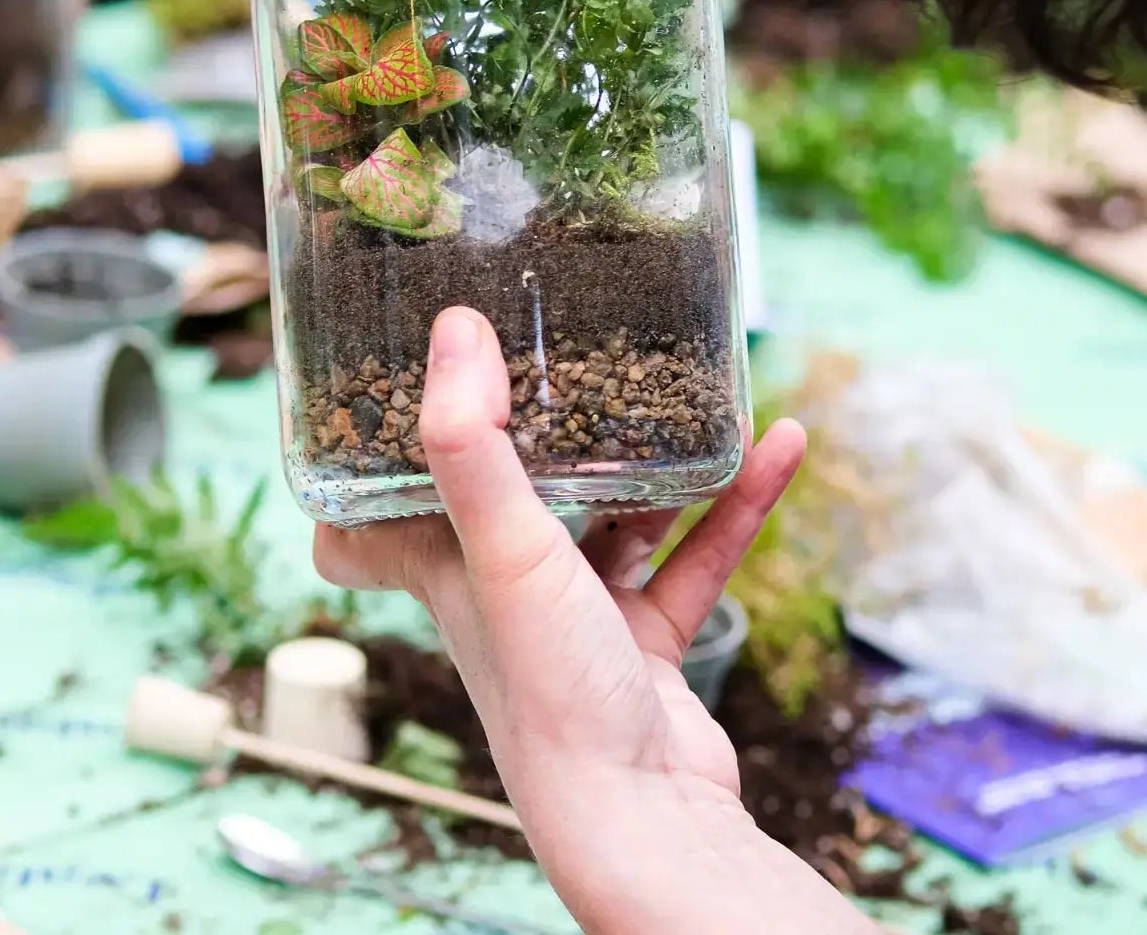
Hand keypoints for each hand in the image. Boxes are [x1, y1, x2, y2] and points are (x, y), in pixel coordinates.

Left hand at [317, 309, 866, 934]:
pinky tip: (777, 448)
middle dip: (540, 428)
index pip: (371, 516)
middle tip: (564, 350)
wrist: (644, 819)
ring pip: (614, 517)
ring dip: (655, 459)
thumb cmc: (549, 693)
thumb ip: (475, 441)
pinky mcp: (646, 646)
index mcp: (446, 567)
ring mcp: (577, 618)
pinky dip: (734, 504)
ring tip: (690, 386)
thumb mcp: (503, 547)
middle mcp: (502, 590)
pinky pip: (693, 556)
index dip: (369, 458)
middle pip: (506, 495)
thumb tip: (454, 328)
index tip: (383, 380)